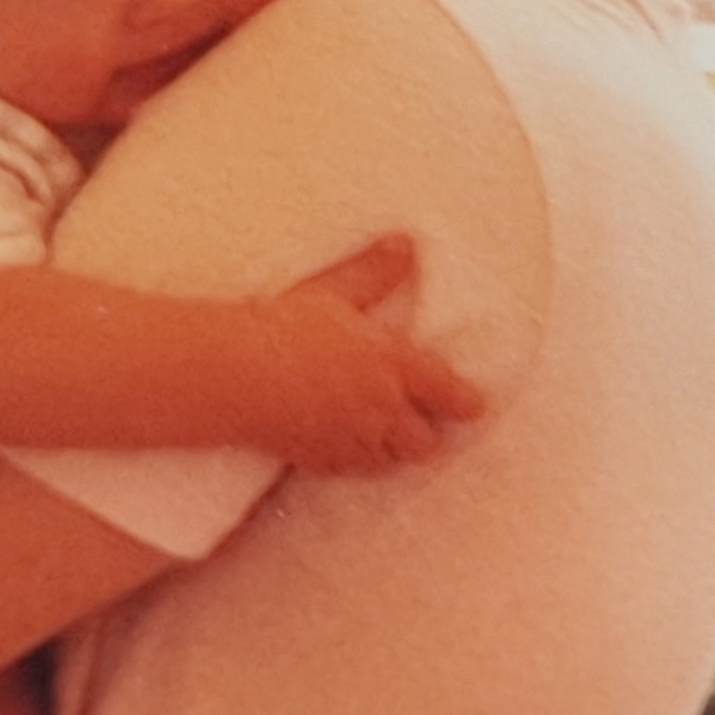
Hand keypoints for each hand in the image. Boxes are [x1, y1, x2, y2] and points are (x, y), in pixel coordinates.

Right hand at [248, 233, 486, 473]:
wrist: (239, 374)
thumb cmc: (287, 326)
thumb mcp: (336, 291)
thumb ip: (375, 272)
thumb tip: (406, 243)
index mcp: (394, 365)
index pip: (447, 392)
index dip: (465, 402)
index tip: (476, 406)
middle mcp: (382, 410)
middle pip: (424, 442)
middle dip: (427, 435)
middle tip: (425, 425)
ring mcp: (352, 440)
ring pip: (391, 461)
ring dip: (394, 451)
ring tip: (388, 439)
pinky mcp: (321, 459)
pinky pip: (353, 470)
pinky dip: (357, 461)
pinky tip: (347, 449)